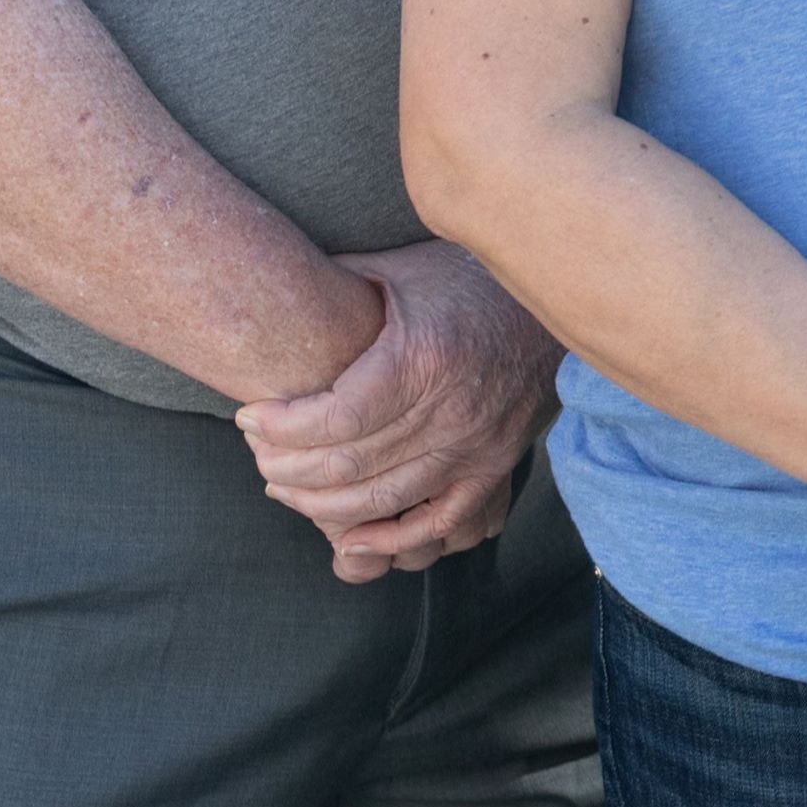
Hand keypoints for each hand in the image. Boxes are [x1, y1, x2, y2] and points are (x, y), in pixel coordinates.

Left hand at [236, 243, 562, 584]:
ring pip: (384, 500)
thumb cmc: (467, 277)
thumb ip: (339, 280)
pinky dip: (392, 540)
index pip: (335, 419)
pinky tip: (351, 538)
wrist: (557, 293)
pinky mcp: (495, 466)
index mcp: (422, 359)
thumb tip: (272, 285)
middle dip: (288, 467)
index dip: (280, 428)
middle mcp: (452, 410)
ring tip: (285, 487)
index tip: (249, 418)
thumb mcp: (399, 267)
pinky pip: (439, 523)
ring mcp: (477, 446)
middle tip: (258, 456)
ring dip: (322, 506)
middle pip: (350, 465)